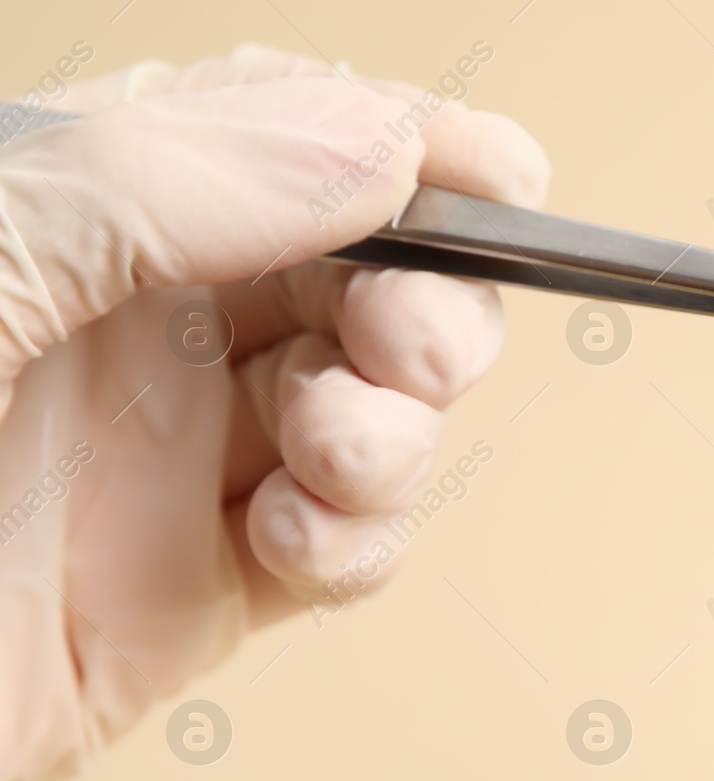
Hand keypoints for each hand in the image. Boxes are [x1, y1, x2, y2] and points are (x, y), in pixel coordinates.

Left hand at [0, 45, 547, 780]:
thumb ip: (169, 183)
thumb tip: (370, 143)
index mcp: (96, 213)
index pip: (297, 146)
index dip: (415, 152)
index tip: (502, 177)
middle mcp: (153, 331)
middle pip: (376, 287)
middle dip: (431, 308)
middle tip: (412, 339)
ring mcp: (184, 463)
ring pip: (383, 417)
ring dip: (400, 435)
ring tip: (333, 453)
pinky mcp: (201, 590)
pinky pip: (347, 549)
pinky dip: (360, 540)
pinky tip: (291, 537)